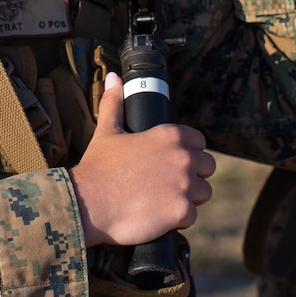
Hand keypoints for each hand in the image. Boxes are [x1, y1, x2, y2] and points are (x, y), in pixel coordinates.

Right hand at [69, 73, 215, 247]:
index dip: (188, 151)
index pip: (199, 141)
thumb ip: (114, 102)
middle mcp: (182, 157)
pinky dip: (179, 218)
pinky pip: (192, 216)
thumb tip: (114, 78)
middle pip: (207, 167)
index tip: (172, 160)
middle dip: (193, 174)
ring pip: (204, 192)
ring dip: (189, 197)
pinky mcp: (182, 211)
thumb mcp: (107, 130)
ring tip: (164, 198)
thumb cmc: (98, 166)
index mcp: (169, 135)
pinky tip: (159, 214)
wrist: (88, 203)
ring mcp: (184, 185)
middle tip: (167, 182)